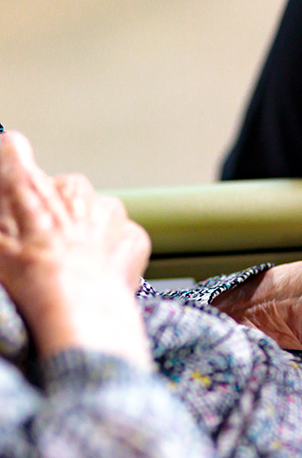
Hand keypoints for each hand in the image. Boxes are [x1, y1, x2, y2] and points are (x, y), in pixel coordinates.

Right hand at [0, 132, 151, 363]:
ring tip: (70, 268)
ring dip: (84, 233)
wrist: (78, 307)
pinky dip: (111, 254)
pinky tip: (95, 276)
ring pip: (93, 214)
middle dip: (52, 214)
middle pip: (59, 192)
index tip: (11, 181)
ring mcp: (107, 210)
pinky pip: (120, 239)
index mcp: (26, 184)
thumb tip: (5, 213)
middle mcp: (70, 187)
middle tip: (42, 249)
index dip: (10, 164)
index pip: (12, 150)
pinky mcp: (133, 236)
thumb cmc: (28, 276)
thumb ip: (1, 209)